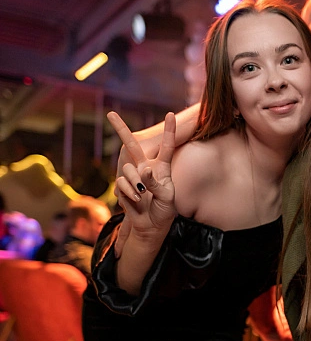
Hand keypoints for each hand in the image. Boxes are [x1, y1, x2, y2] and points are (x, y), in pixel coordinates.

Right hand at [108, 111, 176, 243]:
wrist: (150, 226)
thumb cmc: (164, 211)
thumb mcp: (166, 198)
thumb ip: (156, 183)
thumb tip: (144, 169)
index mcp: (162, 167)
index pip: (166, 146)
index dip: (169, 131)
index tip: (170, 115)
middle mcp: (147, 167)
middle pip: (132, 144)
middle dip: (121, 128)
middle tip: (110, 114)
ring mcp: (134, 176)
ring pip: (128, 169)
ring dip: (135, 183)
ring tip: (143, 195)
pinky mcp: (123, 185)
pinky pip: (122, 182)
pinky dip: (129, 192)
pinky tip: (136, 200)